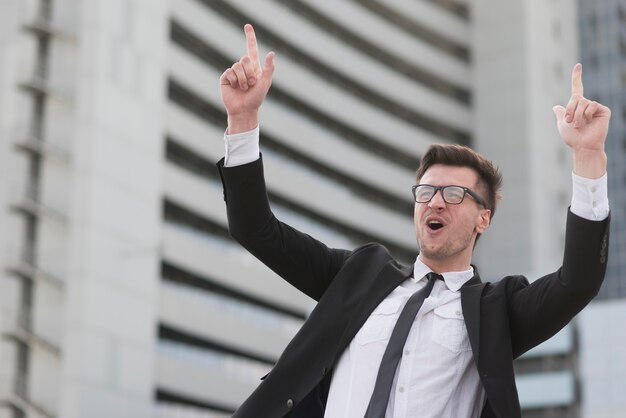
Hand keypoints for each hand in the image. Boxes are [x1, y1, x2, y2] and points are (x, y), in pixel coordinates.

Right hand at [220, 24, 274, 133]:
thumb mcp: (265, 83)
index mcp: (253, 67)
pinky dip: (235, 80)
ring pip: (237, 66)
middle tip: (252, 84)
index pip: (251, 48)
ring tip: (245, 88)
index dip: (250, 37)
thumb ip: (269, 68)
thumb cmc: (256, 98)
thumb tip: (271, 53)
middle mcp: (243, 68)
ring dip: (243, 78)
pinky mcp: (225, 77)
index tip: (247, 26)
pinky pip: (230, 72)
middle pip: (245, 58)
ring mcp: (233, 72)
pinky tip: (236, 87)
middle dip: (250, 72)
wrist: (244, 110)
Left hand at [553, 63, 610, 177]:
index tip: (578, 65)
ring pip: (583, 102)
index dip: (577, 77)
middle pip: (576, 97)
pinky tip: (589, 122)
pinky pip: (591, 105)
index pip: (577, 88)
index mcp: (577, 106)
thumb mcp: (562, 124)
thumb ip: (560, 114)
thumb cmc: (572, 137)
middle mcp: (587, 105)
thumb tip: (556, 107)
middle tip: (570, 122)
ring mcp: (595, 107)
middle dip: (570, 109)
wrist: (583, 145)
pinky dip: (586, 114)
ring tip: (579, 125)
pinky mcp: (603, 110)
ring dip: (577, 114)